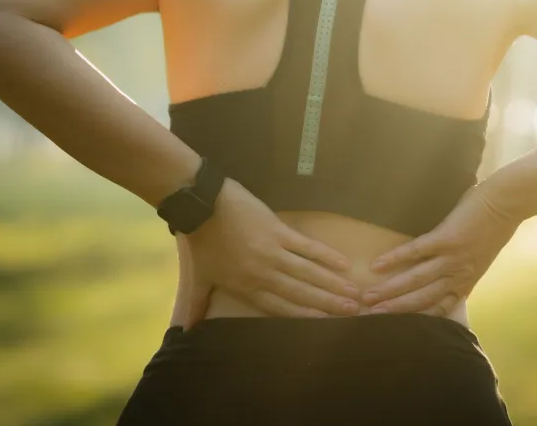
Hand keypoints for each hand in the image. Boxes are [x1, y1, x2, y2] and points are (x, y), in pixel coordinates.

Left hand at [179, 178, 361, 328]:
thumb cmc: (200, 240)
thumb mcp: (198, 277)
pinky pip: (306, 246)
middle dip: (327, 304)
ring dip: (332, 284)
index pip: (281, 308)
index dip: (306, 316)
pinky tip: (343, 263)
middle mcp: (264, 273)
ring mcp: (273, 251)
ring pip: (308, 273)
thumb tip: (183, 330)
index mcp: (246, 287)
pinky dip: (325, 255)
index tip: (327, 325)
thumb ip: (195, 305)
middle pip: (301, 293)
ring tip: (353, 293)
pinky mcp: (278, 230)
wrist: (202, 205)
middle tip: (352, 312)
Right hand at [361, 183, 523, 315]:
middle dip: (396, 309)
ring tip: (369, 297)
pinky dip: (395, 259)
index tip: (397, 325)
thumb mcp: (481, 256)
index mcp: (466, 280)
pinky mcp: (446, 238)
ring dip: (391, 290)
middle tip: (371, 315)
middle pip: (422, 298)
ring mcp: (452, 258)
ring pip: (416, 280)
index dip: (417, 318)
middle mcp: (458, 274)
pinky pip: (416, 252)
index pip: (439, 308)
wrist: (506, 203)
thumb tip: (445, 270)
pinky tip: (377, 265)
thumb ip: (464, 266)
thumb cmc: (495, 225)